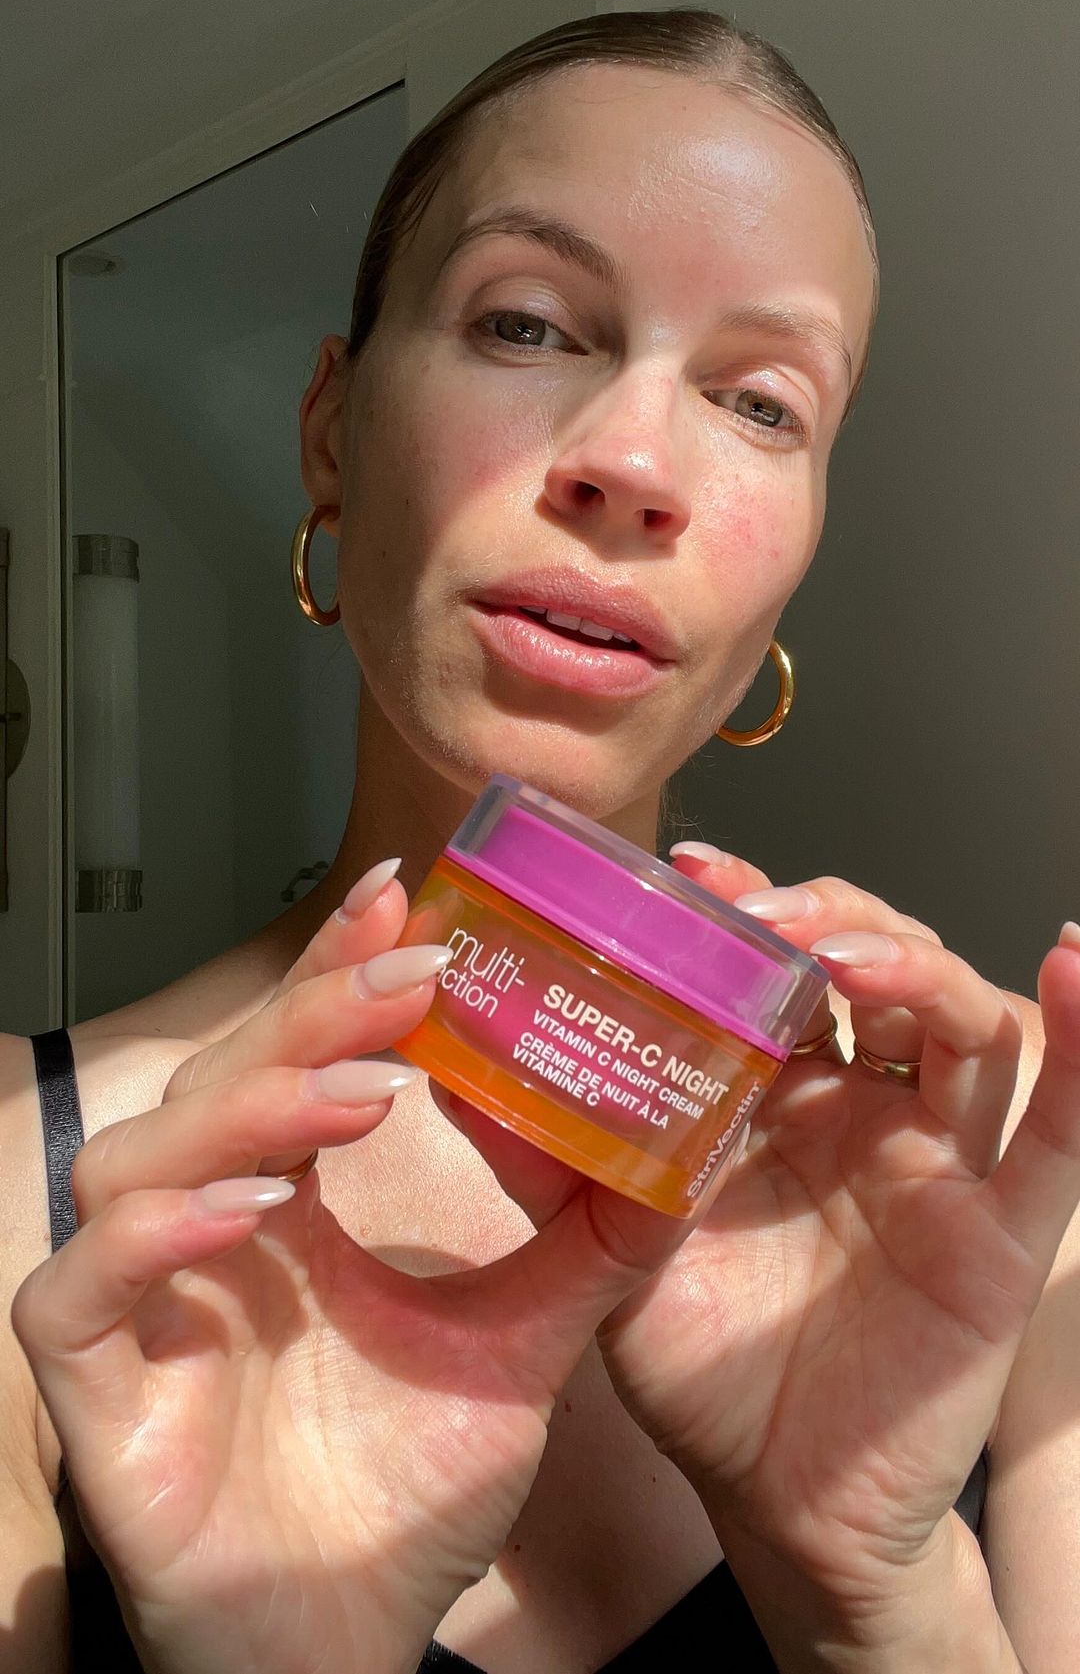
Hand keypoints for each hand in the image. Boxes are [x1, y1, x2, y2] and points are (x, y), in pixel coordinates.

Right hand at [11, 871, 684, 1673]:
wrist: (346, 1651)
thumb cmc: (404, 1499)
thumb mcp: (520, 1348)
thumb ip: (587, 1247)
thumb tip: (684, 1147)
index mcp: (289, 1205)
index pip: (298, 1053)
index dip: (338, 970)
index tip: (408, 895)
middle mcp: (201, 1232)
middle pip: (222, 1079)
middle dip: (310, 1013)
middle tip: (407, 969)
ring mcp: (139, 1310)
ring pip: (138, 1157)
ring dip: (247, 1108)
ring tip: (361, 1096)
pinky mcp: (94, 1396)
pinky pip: (79, 1291)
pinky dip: (155, 1235)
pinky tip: (250, 1210)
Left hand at [443, 852, 1079, 1622]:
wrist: (773, 1502)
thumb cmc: (700, 1363)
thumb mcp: (608, 1247)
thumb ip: (550, 1159)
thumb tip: (450, 1067)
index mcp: (774, 1091)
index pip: (773, 964)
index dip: (741, 906)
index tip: (685, 874)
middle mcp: (859, 1103)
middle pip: (866, 964)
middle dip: (818, 918)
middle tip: (754, 916)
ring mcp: (933, 1159)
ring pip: (952, 1021)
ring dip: (910, 963)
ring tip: (851, 955)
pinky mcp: (995, 1233)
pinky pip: (1056, 1132)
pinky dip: (1077, 1043)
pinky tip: (1067, 964)